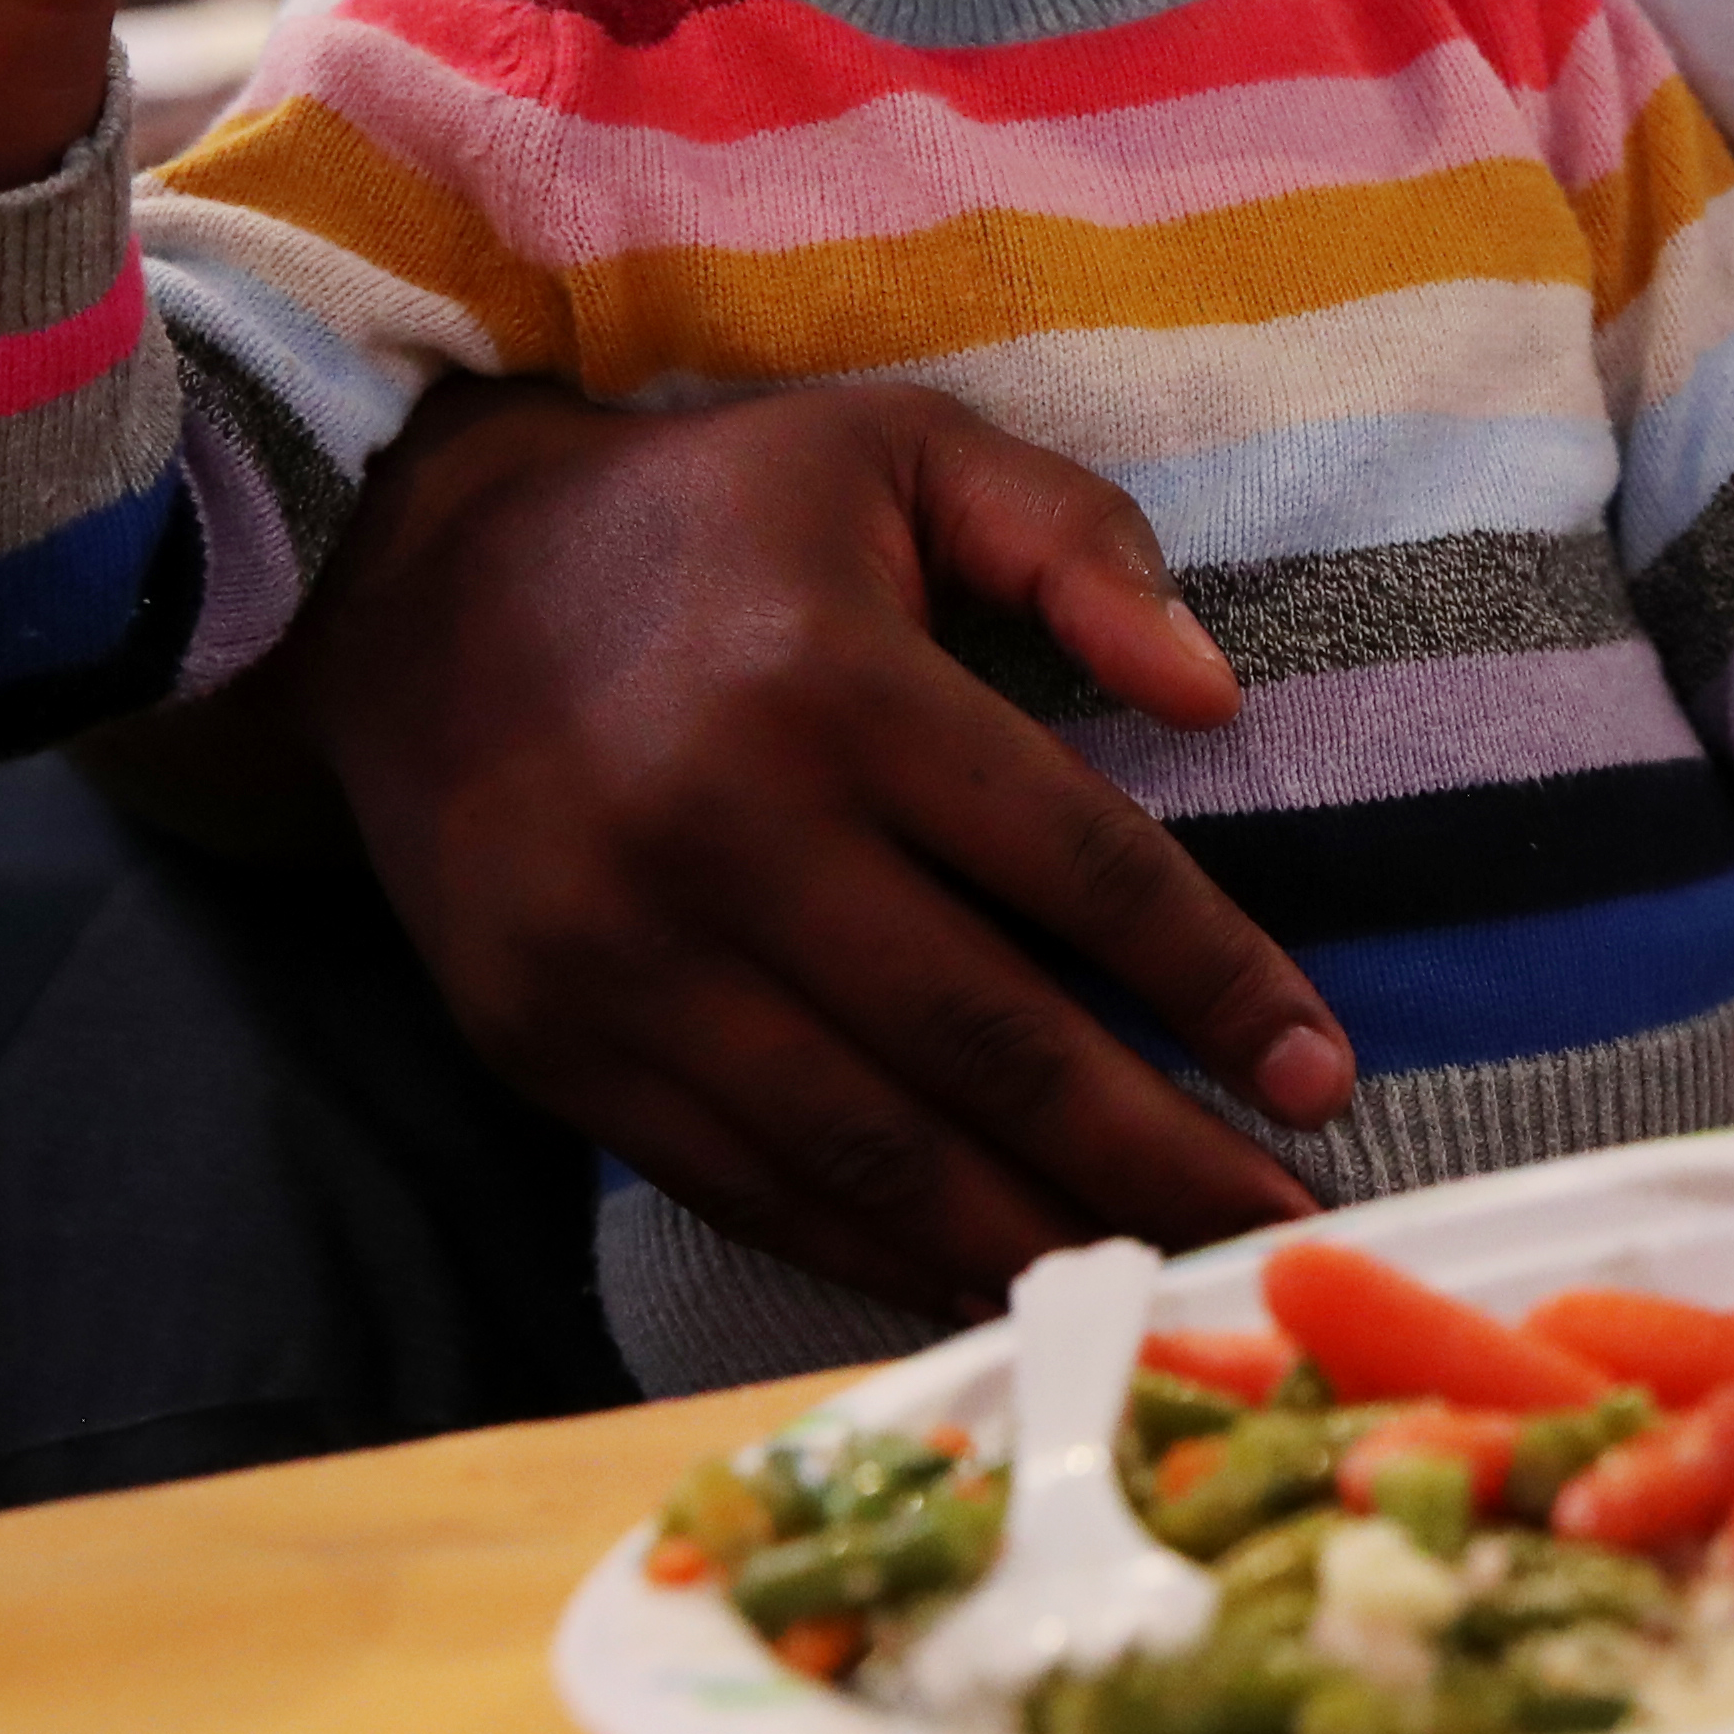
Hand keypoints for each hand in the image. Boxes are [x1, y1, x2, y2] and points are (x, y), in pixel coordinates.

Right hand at [282, 378, 1355, 1311]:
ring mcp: (622, 962)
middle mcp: (722, 837)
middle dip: (1153, 1153)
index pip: (1079, 867)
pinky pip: (747, 1188)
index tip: (1325, 1072)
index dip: (1216, 984)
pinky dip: (879, 1256)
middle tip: (1282, 1225)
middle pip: (987, 1042)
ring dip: (1033, 1238)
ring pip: (868, 1151)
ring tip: (1165, 1283)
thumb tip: (1217, 694)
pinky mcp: (551, 1048)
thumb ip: (1078, 541)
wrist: (409, 586)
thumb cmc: (707, 517)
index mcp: (831, 686)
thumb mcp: (904, 450)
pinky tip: (992, 1283)